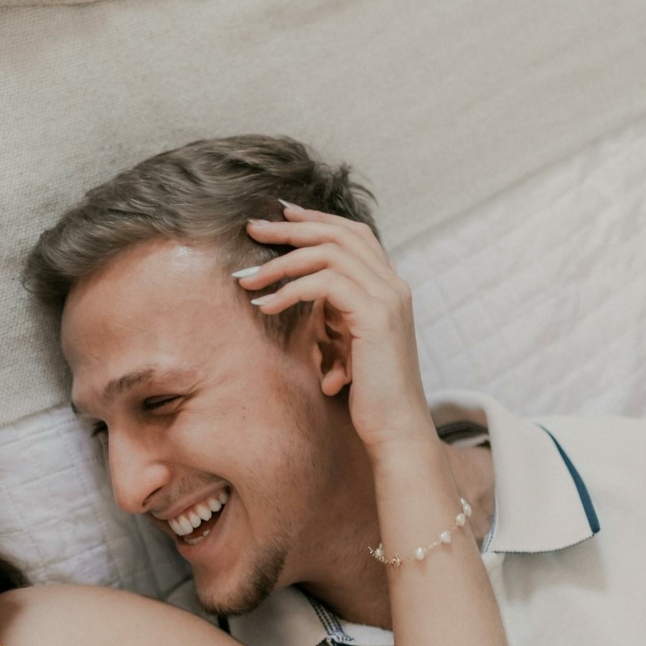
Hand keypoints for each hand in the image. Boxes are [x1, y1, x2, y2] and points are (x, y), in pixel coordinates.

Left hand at [237, 203, 433, 453]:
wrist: (396, 429)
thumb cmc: (370, 395)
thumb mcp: (348, 344)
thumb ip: (334, 315)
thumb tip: (300, 292)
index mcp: (388, 288)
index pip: (353, 235)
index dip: (317, 220)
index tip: (280, 217)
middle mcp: (393, 285)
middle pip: (339, 234)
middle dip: (292, 228)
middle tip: (252, 229)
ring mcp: (388, 298)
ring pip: (328, 253)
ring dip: (282, 262)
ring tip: (249, 280)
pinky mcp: (376, 316)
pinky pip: (325, 283)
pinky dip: (291, 290)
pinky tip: (267, 307)